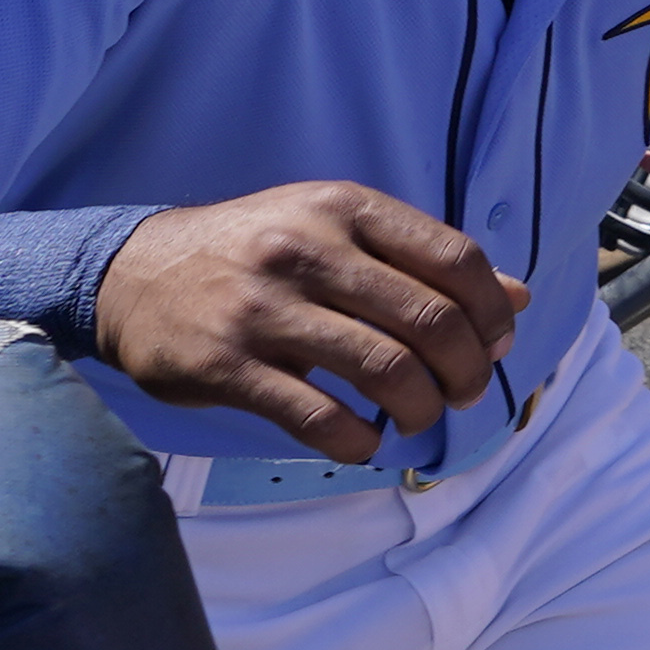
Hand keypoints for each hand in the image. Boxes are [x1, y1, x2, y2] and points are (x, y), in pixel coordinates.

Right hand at [89, 182, 527, 460]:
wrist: (132, 274)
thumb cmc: (255, 252)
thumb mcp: (336, 230)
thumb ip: (423, 260)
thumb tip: (518, 298)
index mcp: (344, 208)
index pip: (455, 257)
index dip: (492, 311)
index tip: (495, 345)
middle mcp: (307, 251)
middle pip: (431, 320)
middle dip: (466, 370)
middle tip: (463, 393)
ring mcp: (265, 310)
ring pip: (386, 371)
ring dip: (421, 408)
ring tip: (418, 417)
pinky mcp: (228, 366)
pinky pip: (320, 419)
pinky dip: (360, 441)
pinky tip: (365, 441)